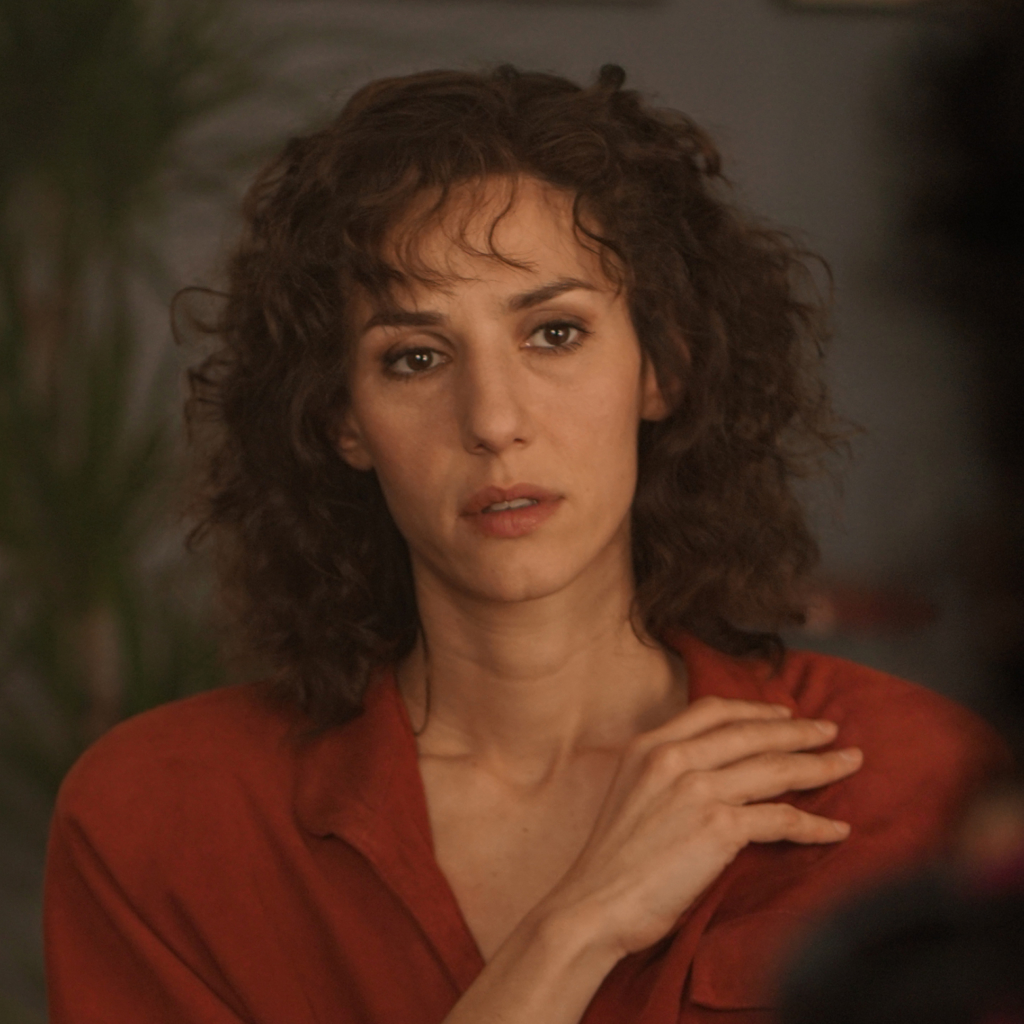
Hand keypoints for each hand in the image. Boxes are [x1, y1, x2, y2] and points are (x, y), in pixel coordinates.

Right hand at [535, 696, 862, 959]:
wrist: (595, 901)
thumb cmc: (612, 860)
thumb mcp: (628, 791)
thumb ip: (664, 771)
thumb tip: (708, 768)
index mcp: (649, 745)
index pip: (713, 711)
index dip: (755, 709)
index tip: (784, 712)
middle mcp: (674, 757)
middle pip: (752, 733)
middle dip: (799, 731)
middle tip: (831, 731)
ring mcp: (697, 789)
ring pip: (774, 768)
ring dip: (819, 766)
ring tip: (848, 763)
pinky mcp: (718, 826)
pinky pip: (781, 819)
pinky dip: (815, 825)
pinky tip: (838, 829)